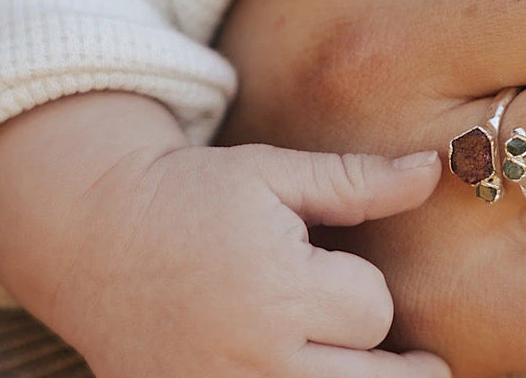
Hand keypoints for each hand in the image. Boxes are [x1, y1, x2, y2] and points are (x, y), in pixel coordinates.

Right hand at [0, 92, 450, 377]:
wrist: (92, 235)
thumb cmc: (191, 194)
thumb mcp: (271, 174)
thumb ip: (356, 180)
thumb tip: (432, 170)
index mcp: (278, 287)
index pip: (373, 308)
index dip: (365, 290)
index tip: (337, 276)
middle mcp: (253, 356)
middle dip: (395, 369)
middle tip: (423, 365)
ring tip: (369, 371)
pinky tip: (310, 376)